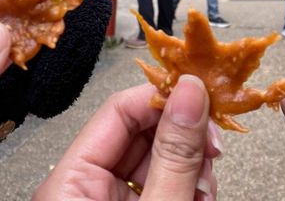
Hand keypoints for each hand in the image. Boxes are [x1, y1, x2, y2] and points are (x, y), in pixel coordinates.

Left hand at [34, 77, 221, 199]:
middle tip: (213, 143)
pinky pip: (162, 184)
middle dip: (185, 136)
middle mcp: (87, 190)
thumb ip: (174, 157)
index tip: (201, 96)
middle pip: (142, 134)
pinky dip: (188, 185)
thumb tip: (190, 94)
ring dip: (192, 164)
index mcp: (70, 184)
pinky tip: (201, 193)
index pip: (118, 110)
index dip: (163, 98)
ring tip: (207, 183)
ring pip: (158, 159)